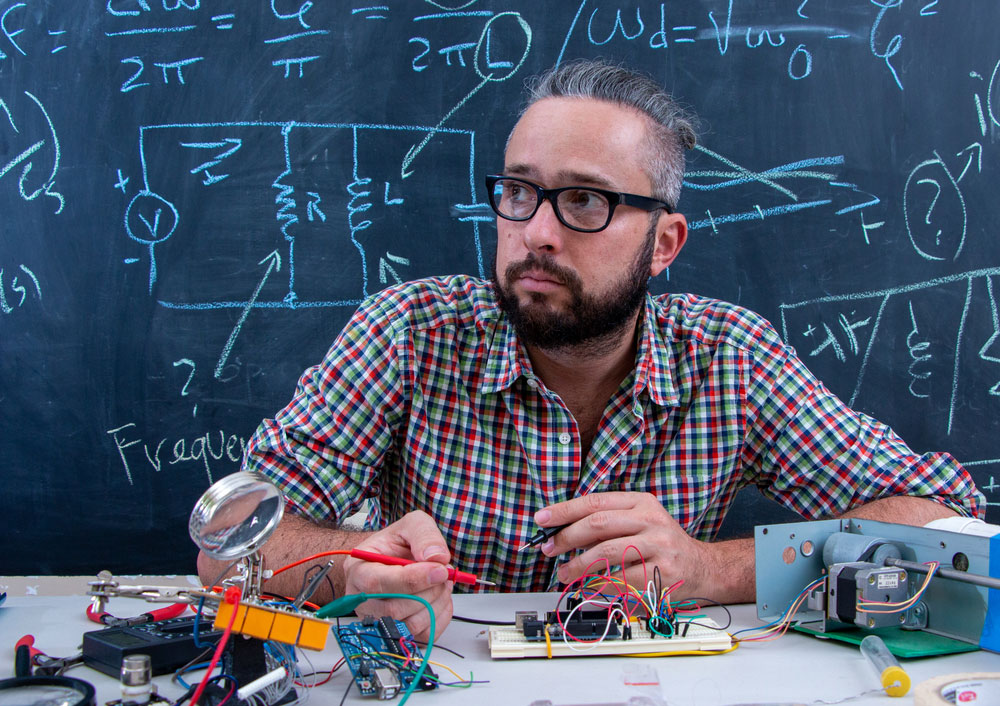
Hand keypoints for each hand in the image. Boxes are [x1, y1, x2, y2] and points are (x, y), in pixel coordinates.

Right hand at [342, 510, 453, 639]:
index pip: (378, 583)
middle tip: (443, 573)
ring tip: (441, 583)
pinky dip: (440, 617)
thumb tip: (437, 557)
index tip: (439, 570)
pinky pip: (424, 636)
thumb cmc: (397, 544)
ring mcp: (378, 620)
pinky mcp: (397, 633)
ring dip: (436, 603)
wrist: (394, 559)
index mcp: (358, 569)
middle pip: (395, 609)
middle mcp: (362, 600)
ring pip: (411, 626)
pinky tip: (438, 598)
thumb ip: (424, 535)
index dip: (413, 579)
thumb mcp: (411, 525)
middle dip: (429, 591)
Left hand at [535, 492, 725, 601]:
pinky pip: (620, 580)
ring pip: (606, 554)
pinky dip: (598, 584)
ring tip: (565, 573)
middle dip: (567, 538)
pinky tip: (589, 586)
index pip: (595, 502)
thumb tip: (562, 529)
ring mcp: (658, 547)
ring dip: (578, 566)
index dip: (565, 511)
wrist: (702, 567)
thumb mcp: (640, 520)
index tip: (543, 519)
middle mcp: (651, 521)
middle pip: (598, 525)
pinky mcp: (660, 574)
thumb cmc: (662, 544)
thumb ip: (607, 521)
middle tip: (550, 549)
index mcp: (641, 503)